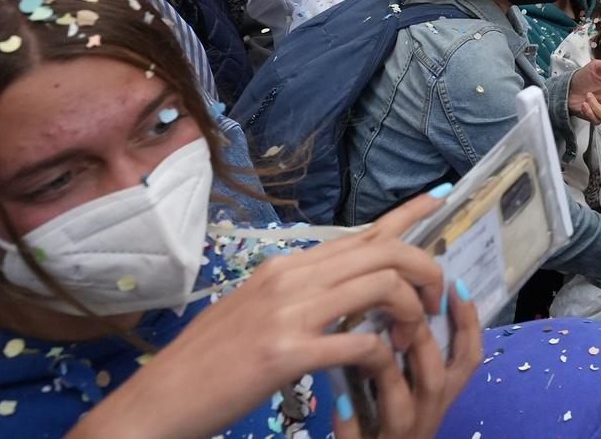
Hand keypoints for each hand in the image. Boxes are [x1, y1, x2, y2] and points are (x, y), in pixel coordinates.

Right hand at [75, 192, 473, 438]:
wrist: (157, 401)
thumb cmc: (208, 363)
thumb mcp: (256, 311)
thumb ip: (301, 294)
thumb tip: (344, 286)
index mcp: (286, 266)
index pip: (363, 230)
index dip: (409, 214)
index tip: (442, 198)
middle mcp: (290, 278)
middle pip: (385, 251)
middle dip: (426, 268)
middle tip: (436, 298)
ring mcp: (287, 313)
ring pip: (381, 287)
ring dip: (410, 311)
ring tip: (412, 336)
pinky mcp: (285, 354)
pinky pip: (359, 342)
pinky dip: (383, 353)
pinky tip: (382, 366)